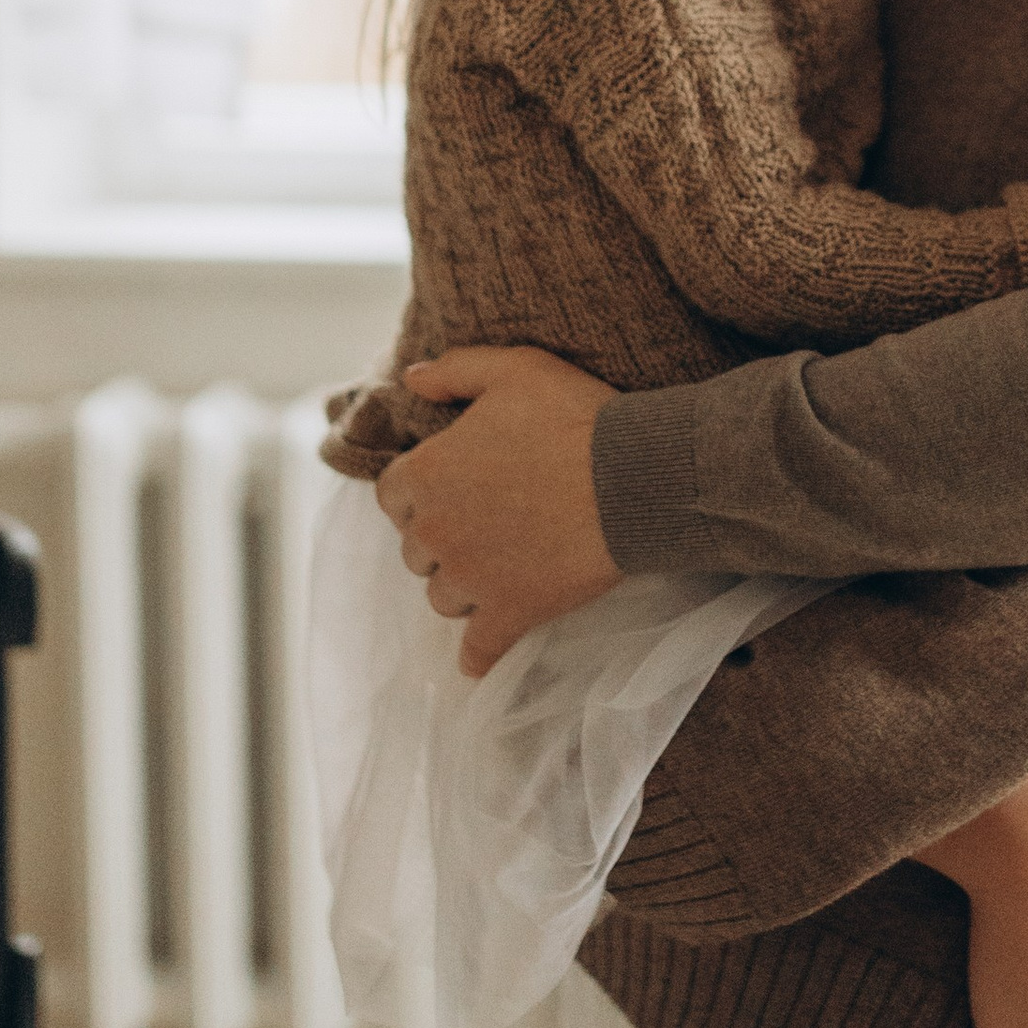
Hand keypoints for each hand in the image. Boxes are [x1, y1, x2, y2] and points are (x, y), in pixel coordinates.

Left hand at [374, 345, 619, 671]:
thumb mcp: (515, 368)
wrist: (635, 476)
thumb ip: (456, 369)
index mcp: (426, 473)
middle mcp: (436, 531)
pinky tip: (480, 658)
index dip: (421, 492)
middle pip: (416, 550)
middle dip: (442, 539)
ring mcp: (471, 578)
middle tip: (485, 524)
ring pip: (442, 597)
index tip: (452, 488)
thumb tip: (411, 377)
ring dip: (462, 587)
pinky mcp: (510, 613)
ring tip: (499, 571)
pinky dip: (477, 656)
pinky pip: (478, 651)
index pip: (393, 496)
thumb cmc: (576, 416)